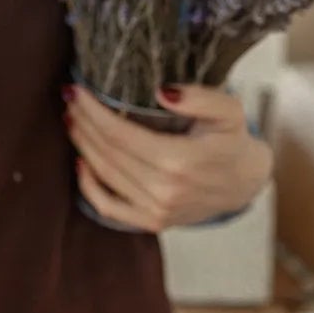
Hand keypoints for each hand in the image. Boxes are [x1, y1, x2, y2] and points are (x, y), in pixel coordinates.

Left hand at [65, 84, 271, 232]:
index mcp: (181, 160)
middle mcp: (165, 190)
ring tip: (73, 121)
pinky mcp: (153, 222)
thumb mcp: (229, 110)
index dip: (93, 112)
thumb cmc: (232, 141)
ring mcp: (157, 210)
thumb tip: (161, 91)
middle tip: (69, 99)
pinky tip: (81, 162)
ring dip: (83, 146)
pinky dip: (89, 187)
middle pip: (108, 153)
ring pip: (105, 175)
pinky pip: (109, 207)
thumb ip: (199, 98)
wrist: (244, 183)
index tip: (76, 90)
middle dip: (83, 123)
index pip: (121, 134)